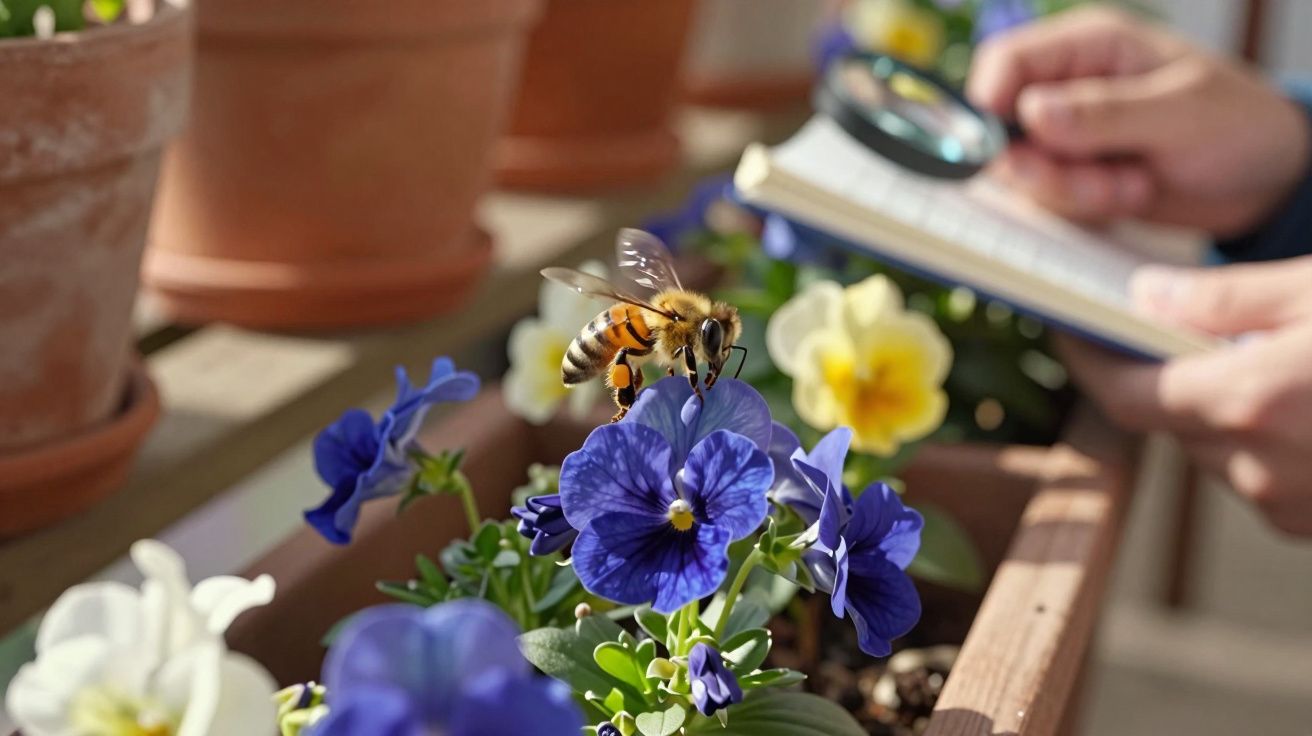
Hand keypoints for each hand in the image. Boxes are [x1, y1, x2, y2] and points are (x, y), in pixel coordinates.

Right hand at [967, 6, 1310, 235]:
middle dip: (1047, 167)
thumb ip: (1104, 112)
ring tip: (1133, 184)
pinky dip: (1088, 208)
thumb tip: (1032, 113)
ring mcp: (1070, 136)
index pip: (1007, 62)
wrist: (1267, 180)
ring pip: (1025, 172)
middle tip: (1100, 181)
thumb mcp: (1179, 113)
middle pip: (1005, 128)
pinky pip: (1049, 199)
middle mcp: (1069, 88)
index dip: (991, 104)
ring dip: (1074, 192)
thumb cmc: (1239, 125)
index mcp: (1091, 47)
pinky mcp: (1076, 175)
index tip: (1007, 147)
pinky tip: (1133, 193)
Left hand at [1056, 256, 1311, 534]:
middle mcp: (1257, 467)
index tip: (1069, 332)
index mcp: (1249, 401)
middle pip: (1170, 421)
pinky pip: (1258, 479)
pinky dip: (1262, 443)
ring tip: (1270, 364)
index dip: (1089, 365)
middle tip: (1186, 331)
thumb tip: (1148, 295)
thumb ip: (1226, 298)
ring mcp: (1286, 506)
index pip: (1125, 396)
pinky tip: (1303, 407)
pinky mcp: (1310, 528)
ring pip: (1213, 452)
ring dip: (1220, 413)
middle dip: (1173, 378)